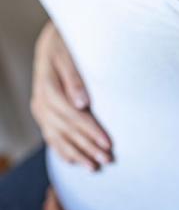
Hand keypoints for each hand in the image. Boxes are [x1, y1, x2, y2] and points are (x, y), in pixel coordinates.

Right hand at [31, 22, 111, 170]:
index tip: (108, 143)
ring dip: (76, 154)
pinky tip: (73, 162)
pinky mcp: (43, 113)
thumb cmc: (67, 45)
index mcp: (49, 87)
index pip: (73, 115)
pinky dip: (62, 150)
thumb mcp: (70, 55)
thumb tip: (82, 103)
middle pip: (66, 130)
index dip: (91, 131)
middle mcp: (41, 101)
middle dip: (87, 147)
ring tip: (94, 168)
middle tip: (107, 160)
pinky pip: (50, 136)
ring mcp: (40, 109)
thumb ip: (75, 79)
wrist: (54, 42)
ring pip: (57, 137)